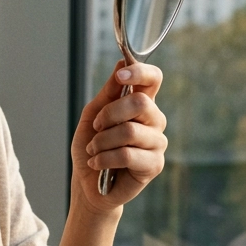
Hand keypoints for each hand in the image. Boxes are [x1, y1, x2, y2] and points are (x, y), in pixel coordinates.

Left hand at [71, 61, 166, 213]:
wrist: (88, 182)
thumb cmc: (92, 146)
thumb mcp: (92, 115)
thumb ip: (108, 92)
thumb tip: (121, 62)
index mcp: (141, 104)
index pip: (153, 79)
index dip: (140, 72)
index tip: (120, 75)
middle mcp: (154, 120)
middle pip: (141, 103)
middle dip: (109, 114)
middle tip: (96, 127)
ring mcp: (157, 142)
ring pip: (129, 131)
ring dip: (102, 141)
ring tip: (93, 150)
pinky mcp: (154, 165)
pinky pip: (128, 154)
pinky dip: (105, 158)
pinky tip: (98, 163)